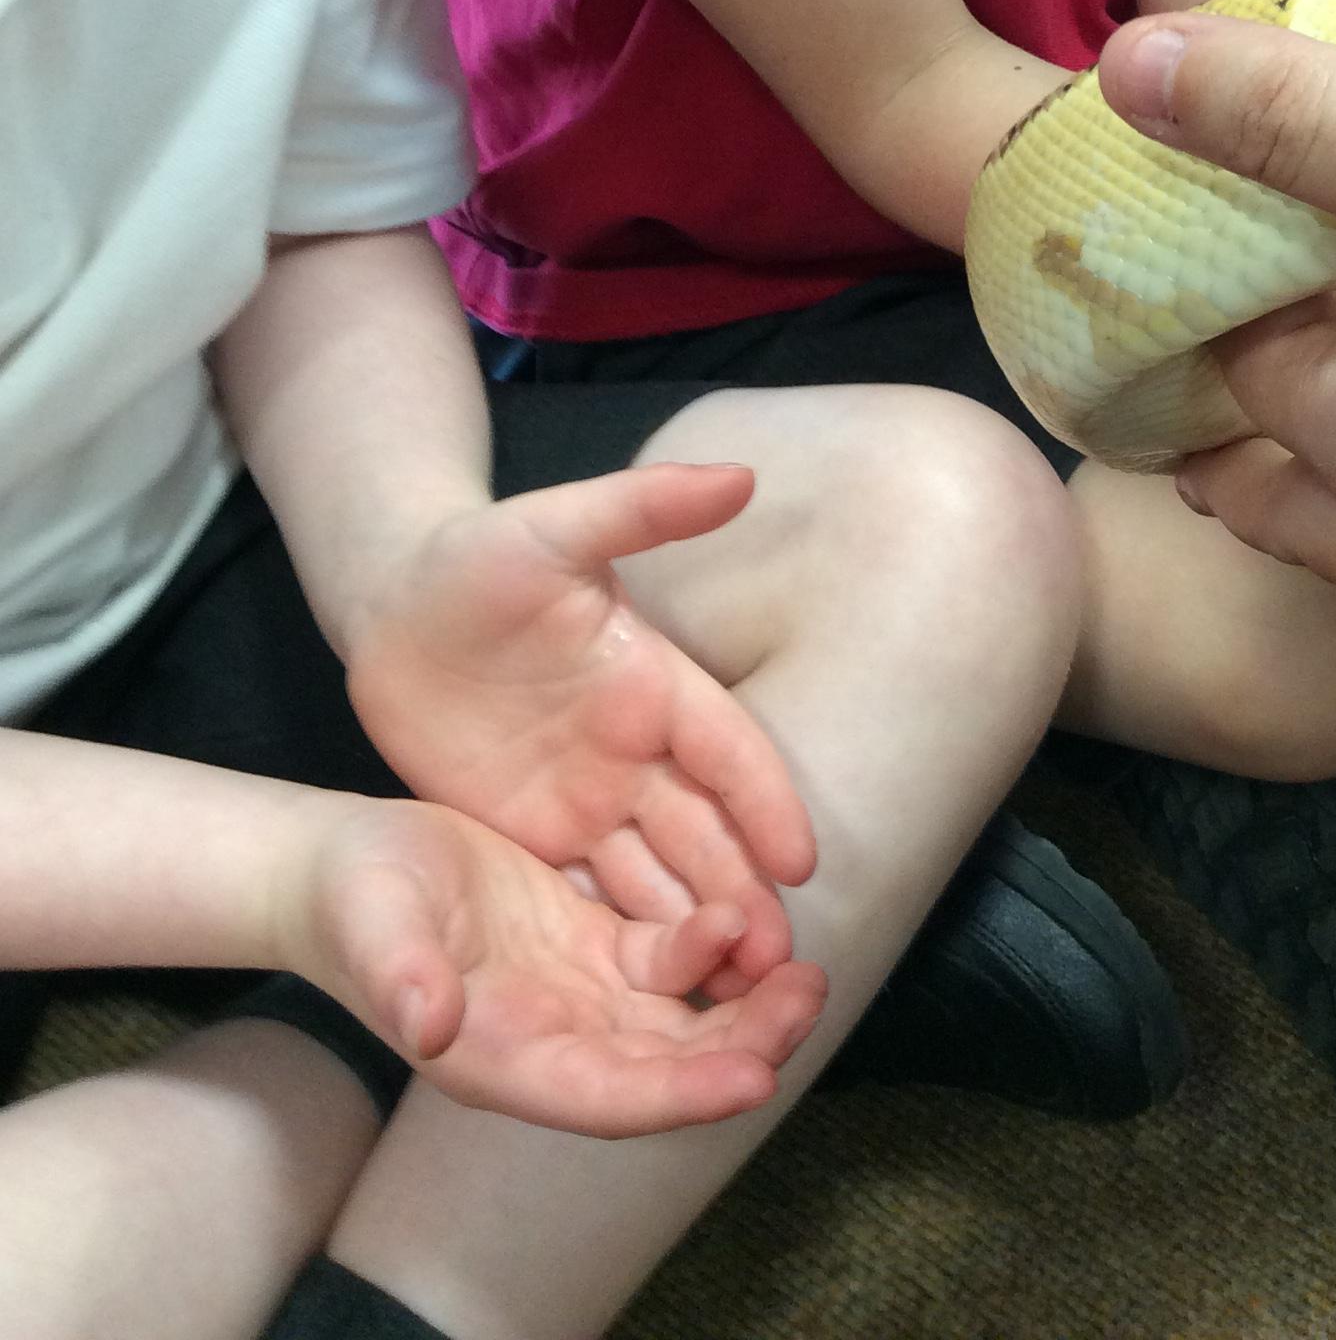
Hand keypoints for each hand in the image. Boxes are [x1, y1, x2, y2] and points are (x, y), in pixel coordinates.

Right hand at [296, 794, 826, 1136]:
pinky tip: (745, 913)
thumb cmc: (350, 902)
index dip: (681, 1094)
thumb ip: (400, 977)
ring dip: (744, 1007)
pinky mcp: (591, 943)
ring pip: (680, 1020)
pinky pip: (669, 960)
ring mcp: (578, 993)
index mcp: (504, 1058)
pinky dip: (713, 947)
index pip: (609, 1096)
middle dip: (741, 1046)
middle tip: (805, 999)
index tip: (753, 1080)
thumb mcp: (371, 926)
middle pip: (666, 1068)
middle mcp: (554, 1040)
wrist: (342, 870)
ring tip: (803, 972)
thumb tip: (431, 1027)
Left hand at [347, 462, 815, 992]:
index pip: (728, 749)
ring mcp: (590, 798)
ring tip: (733, 999)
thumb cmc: (476, 556)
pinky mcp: (539, 836)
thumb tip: (743, 474)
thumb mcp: (553, 525)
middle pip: (706, 830)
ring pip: (659, 875)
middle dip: (747, 892)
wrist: (394, 604)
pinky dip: (627, 941)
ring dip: (697, 931)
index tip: (802, 861)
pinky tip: (649, 1001)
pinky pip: (594, 896)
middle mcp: (636, 750)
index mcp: (654, 680)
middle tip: (781, 966)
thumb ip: (643, 505)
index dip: (765, 802)